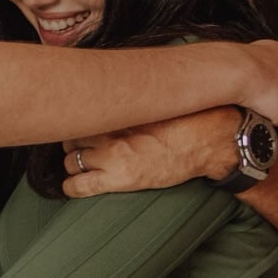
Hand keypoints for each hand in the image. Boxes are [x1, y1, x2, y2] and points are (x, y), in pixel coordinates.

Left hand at [61, 109, 239, 197]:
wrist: (206, 141)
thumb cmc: (185, 120)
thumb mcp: (152, 103)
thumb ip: (128, 103)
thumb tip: (113, 91)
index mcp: (117, 110)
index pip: (80, 113)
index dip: (76, 122)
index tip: (77, 125)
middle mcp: (109, 130)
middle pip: (72, 137)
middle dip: (74, 142)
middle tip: (82, 147)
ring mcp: (111, 156)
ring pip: (71, 161)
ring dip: (74, 164)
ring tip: (82, 166)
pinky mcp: (117, 178)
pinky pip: (79, 185)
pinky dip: (71, 187)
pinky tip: (73, 186)